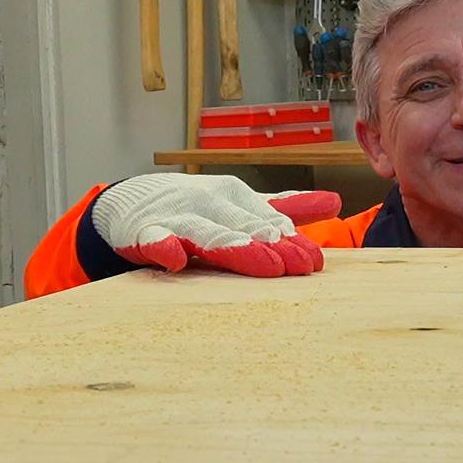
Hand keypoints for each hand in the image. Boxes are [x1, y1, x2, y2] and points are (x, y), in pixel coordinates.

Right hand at [92, 173, 340, 276]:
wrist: (128, 203)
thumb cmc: (193, 209)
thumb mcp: (239, 205)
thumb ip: (283, 207)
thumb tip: (334, 201)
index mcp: (233, 196)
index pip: (267, 220)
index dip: (290, 241)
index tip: (313, 262)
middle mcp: (208, 203)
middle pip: (242, 227)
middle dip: (270, 245)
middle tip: (296, 266)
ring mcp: (174, 217)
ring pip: (206, 233)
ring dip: (231, 245)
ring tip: (258, 262)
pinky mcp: (142, 232)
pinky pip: (152, 240)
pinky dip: (162, 246)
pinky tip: (173, 259)